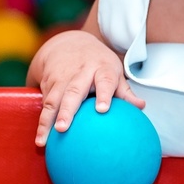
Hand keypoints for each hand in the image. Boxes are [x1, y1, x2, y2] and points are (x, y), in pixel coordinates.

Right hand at [27, 29, 144, 145]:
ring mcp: (61, 77)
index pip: (104, 81)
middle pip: (73, 92)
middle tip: (63, 128)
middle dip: (67, 111)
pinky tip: (41, 138)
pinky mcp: (47, 82)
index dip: (104, 94)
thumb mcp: (113, 71)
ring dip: (47, 121)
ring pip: (53, 100)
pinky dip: (41, 121)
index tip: (102, 109)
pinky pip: (44, 104)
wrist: (67, 43)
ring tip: (44, 140)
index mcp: (101, 68)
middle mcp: (80, 72)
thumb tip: (142, 107)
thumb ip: (125, 91)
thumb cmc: (97, 63)